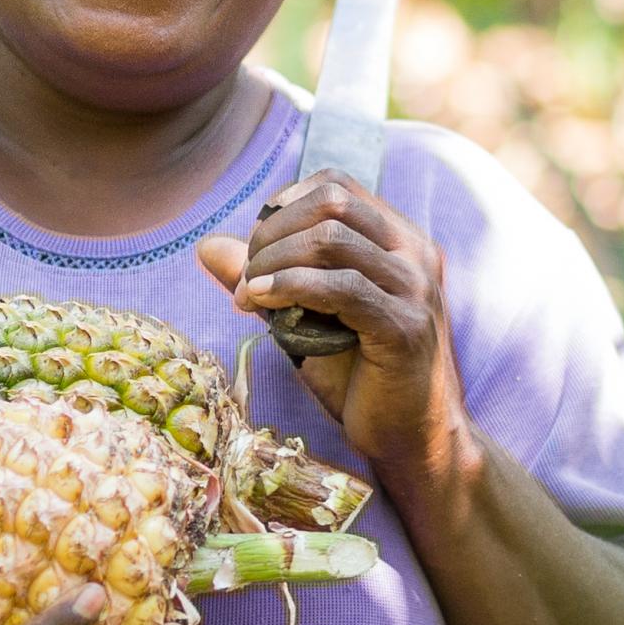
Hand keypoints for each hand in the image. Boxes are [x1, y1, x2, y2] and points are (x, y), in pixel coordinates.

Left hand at [197, 175, 471, 484]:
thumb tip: (208, 245)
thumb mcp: (307, 318)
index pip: (337, 186)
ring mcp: (415, 290)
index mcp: (400, 241)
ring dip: (274, 261)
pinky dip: (290, 287)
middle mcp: (415, 255)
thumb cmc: (361, 378)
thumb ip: (268, 278)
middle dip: (273, 232)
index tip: (256, 247)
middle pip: (332, 203)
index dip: (285, 205)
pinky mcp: (404, 328)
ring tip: (247, 294)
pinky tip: (261, 302)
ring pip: (331, 239)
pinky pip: (341, 288)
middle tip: (245, 275)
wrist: (412, 439)